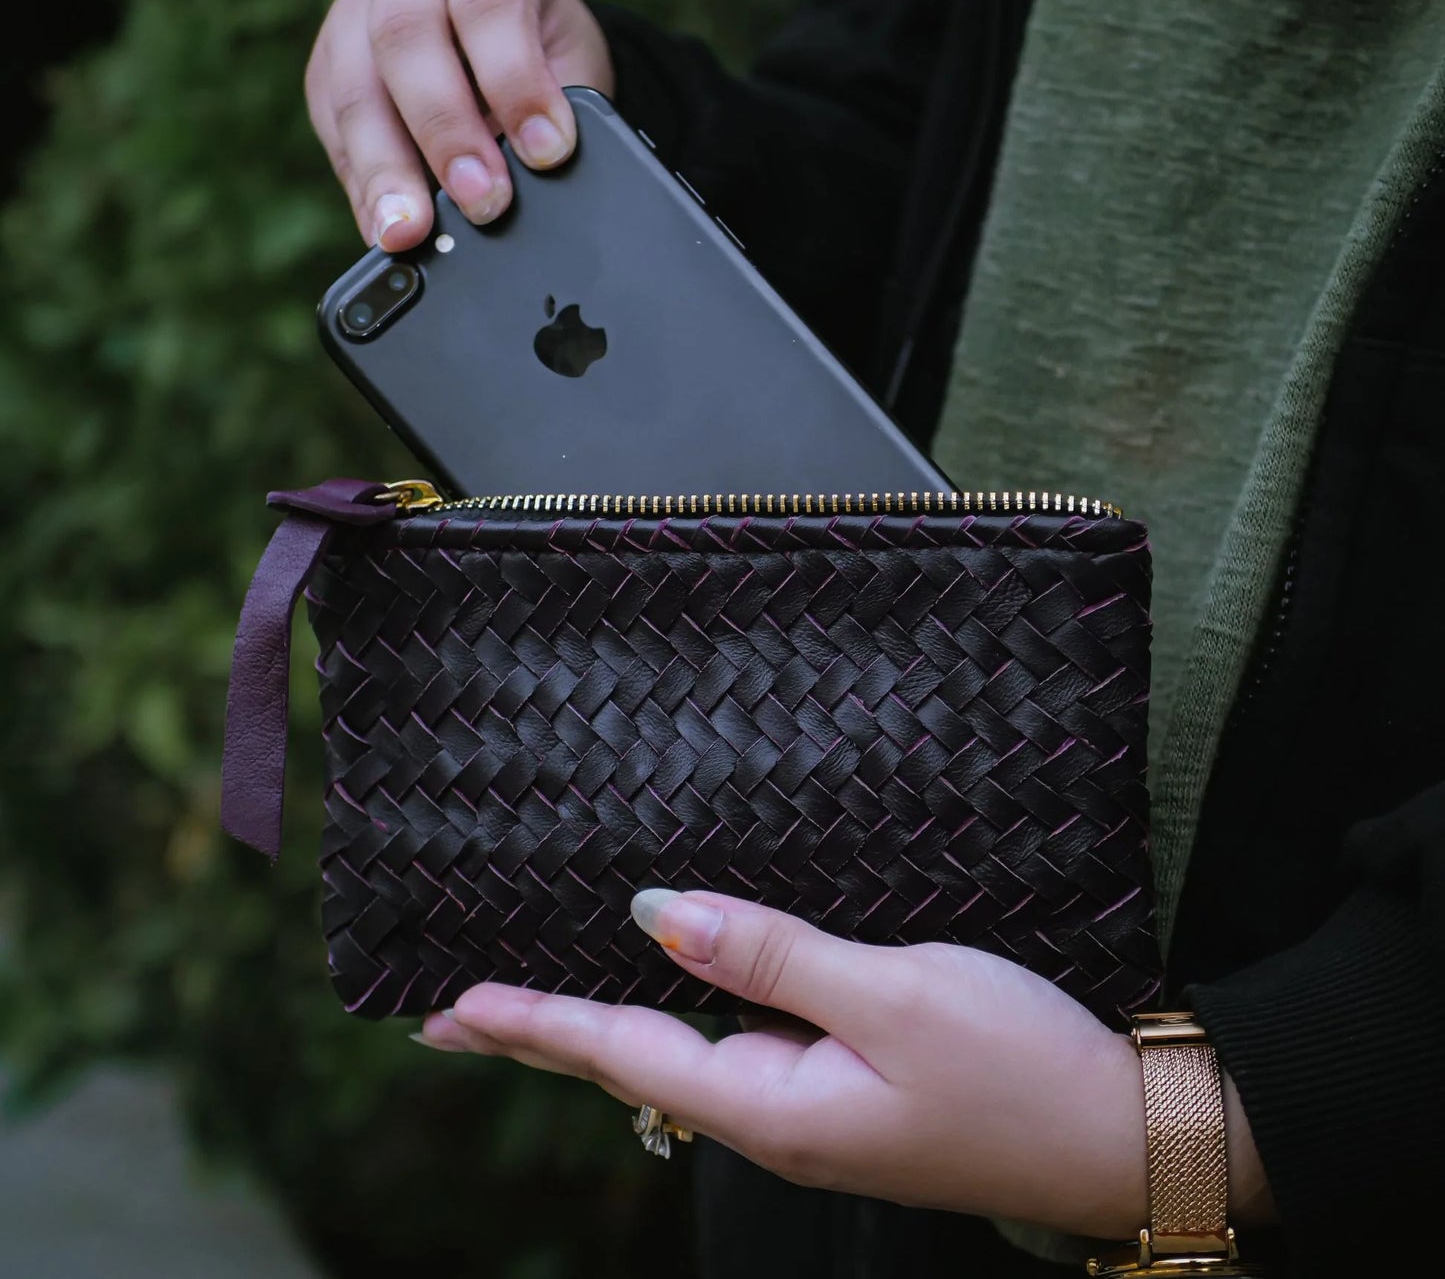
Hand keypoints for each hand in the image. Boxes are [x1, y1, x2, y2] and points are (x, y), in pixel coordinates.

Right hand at [306, 0, 614, 249]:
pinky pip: (332, 128)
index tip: (549, 151)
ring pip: (354, 85)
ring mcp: (356, 15)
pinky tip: (382, 228)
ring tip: (408, 232)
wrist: (507, 43)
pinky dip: (360, 185)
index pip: (490, 5)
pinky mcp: (328, 70)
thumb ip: (559, 110)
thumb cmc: (545, 53)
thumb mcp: (571, 66)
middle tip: (483, 201)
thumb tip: (541, 178)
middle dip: (444, 129)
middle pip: (404, 37)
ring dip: (383, 168)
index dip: (517, 80)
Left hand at [420, 889, 1152, 1237]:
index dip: (537, 1020)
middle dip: (543, 1034)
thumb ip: (771, 956)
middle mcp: (780, 1117)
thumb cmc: (1019, 1064)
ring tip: (538, 1000)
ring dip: (605, 1022)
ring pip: (682, 1054)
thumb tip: (656, 914)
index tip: (452, 1005)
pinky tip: (670, 990)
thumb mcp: (895, 993)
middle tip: (453, 1016)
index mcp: (777, 1107)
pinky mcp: (850, 1086)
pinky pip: (739, 1043)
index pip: (625, 1053)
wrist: (1124, 1131)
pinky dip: (681, 1013)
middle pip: (634, 1062)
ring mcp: (814, 1107)